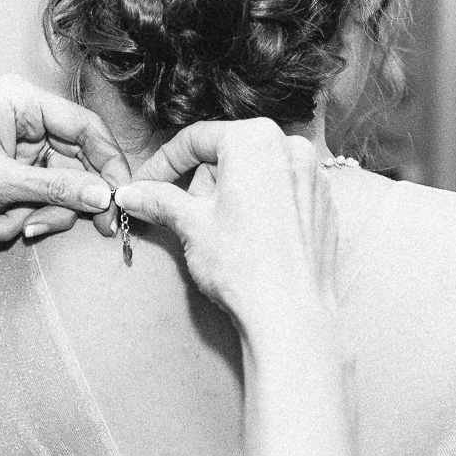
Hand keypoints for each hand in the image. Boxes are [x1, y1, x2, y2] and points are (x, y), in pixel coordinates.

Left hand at [0, 75, 130, 240]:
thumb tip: (105, 196)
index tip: (118, 201)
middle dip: (54, 203)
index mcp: (20, 101)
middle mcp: (22, 118)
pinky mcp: (6, 172)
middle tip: (39, 228)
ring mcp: (14, 147)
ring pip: (53, 188)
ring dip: (27, 216)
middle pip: (73, 164)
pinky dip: (13, 218)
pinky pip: (31, 198)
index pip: (86, 128)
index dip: (107, 165)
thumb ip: (57, 187)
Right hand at [114, 119, 338, 326]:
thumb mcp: (191, 224)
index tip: (144, 184)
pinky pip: (281, 194)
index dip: (163, 163)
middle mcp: (292, 148)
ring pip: (256, 173)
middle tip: (183, 215)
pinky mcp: (324, 206)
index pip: (197, 139)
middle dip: (200, 182)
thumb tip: (131, 193)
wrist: (289, 316)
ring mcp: (313, 177)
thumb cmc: (242, 265)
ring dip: (228, 195)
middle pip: (229, 154)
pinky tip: (247, 239)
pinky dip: (258, 207)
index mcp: (256, 139)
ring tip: (218, 233)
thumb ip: (159, 199)